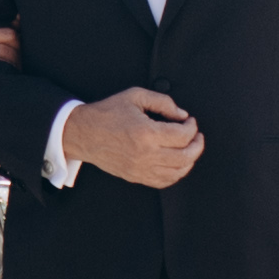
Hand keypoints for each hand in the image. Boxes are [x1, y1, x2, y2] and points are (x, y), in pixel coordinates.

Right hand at [63, 87, 202, 188]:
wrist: (82, 133)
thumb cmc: (106, 113)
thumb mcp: (135, 96)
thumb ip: (162, 102)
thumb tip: (181, 115)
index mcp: (146, 133)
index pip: (183, 136)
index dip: (192, 127)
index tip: (190, 121)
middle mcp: (145, 154)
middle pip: (186, 156)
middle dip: (197, 145)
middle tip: (196, 136)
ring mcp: (140, 168)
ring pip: (178, 172)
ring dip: (189, 160)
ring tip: (190, 149)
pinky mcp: (135, 176)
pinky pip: (164, 182)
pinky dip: (176, 174)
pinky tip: (177, 164)